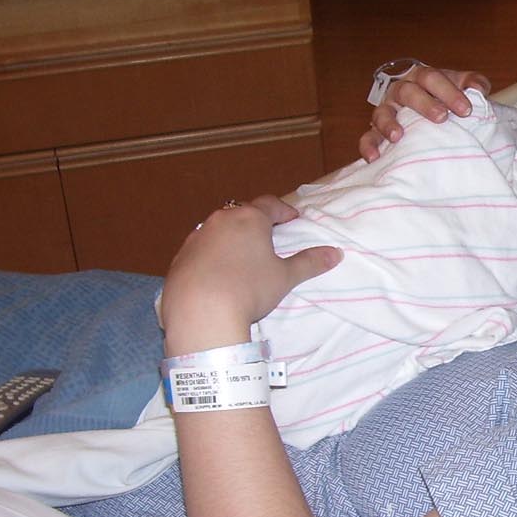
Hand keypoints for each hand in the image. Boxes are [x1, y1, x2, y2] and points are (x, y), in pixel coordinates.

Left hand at [160, 196, 341, 354]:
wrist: (200, 312)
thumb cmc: (249, 289)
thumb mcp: (285, 277)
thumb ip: (310, 262)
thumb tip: (336, 253)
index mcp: (250, 219)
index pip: (269, 204)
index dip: (283, 210)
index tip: (292, 218)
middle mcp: (221, 220)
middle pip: (241, 213)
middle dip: (255, 221)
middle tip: (267, 235)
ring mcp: (197, 237)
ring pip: (218, 229)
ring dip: (231, 236)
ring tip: (241, 255)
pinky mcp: (180, 257)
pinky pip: (201, 248)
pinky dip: (212, 254)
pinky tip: (217, 272)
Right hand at [359, 66, 491, 161]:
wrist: (433, 114)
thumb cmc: (448, 99)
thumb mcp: (463, 88)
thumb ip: (474, 83)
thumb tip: (478, 88)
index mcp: (422, 77)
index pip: (432, 78)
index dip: (448, 92)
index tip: (466, 109)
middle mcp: (400, 91)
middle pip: (407, 92)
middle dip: (424, 105)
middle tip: (441, 118)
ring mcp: (387, 111)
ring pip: (382, 112)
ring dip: (388, 124)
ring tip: (398, 137)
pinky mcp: (376, 132)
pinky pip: (368, 137)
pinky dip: (368, 146)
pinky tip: (375, 158)